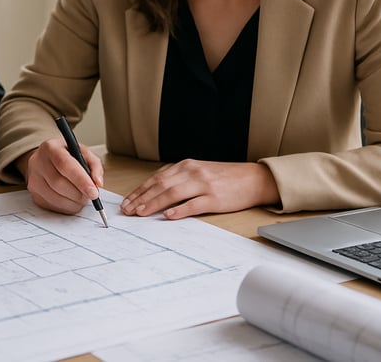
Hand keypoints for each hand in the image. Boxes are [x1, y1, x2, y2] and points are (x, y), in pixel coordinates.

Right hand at [17, 137, 104, 214]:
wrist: (44, 160)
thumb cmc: (66, 155)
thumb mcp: (82, 152)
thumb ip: (94, 165)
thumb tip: (98, 183)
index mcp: (50, 148)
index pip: (64, 165)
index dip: (80, 180)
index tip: (94, 192)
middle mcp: (38, 163)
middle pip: (59, 184)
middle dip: (79, 193)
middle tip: (91, 194)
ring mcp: (33, 180)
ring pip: (56, 198)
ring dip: (74, 202)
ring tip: (82, 196)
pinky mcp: (34, 195)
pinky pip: (53, 206)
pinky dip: (67, 207)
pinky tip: (72, 199)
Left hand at [120, 159, 278, 218]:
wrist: (253, 179)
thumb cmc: (224, 177)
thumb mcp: (199, 171)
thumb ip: (179, 178)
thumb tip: (155, 190)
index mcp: (186, 165)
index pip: (156, 178)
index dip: (140, 190)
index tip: (127, 201)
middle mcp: (192, 172)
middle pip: (160, 185)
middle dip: (141, 198)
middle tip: (128, 210)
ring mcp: (203, 185)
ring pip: (172, 194)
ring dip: (153, 204)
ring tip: (140, 213)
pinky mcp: (214, 198)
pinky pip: (193, 204)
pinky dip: (179, 210)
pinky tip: (168, 215)